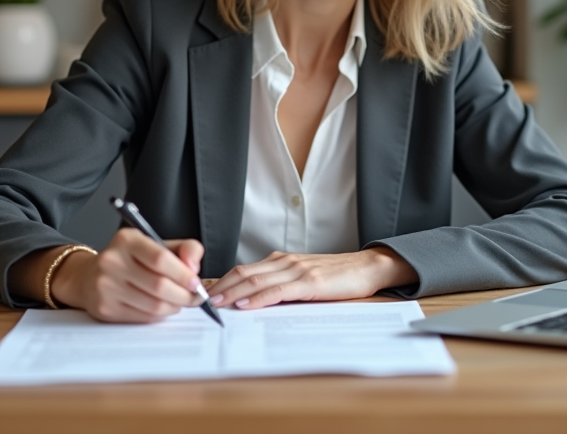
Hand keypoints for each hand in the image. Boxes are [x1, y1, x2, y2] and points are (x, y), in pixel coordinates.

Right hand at [50, 229, 205, 322]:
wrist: (90, 276)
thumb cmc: (130, 260)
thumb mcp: (156, 244)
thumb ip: (184, 248)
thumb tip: (194, 267)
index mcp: (127, 240)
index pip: (160, 258)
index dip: (183, 274)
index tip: (196, 282)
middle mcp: (112, 261)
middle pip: (159, 285)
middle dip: (184, 295)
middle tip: (195, 297)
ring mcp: (106, 286)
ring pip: (153, 305)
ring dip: (174, 307)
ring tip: (179, 302)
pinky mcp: (105, 308)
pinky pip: (143, 317)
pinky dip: (160, 315)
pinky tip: (163, 308)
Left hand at [207, 246, 417, 310]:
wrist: (367, 268)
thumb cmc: (336, 276)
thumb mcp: (303, 278)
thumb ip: (280, 285)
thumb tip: (253, 300)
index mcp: (281, 261)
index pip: (243, 269)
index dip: (222, 281)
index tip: (204, 294)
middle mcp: (284, 262)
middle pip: (243, 272)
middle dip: (220, 286)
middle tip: (200, 300)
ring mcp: (296, 270)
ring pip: (256, 280)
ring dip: (233, 292)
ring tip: (215, 303)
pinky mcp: (309, 282)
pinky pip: (278, 290)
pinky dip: (258, 298)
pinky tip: (245, 304)